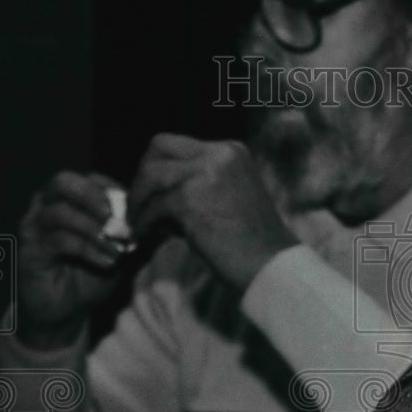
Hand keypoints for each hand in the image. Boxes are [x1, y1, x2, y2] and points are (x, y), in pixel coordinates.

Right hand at [16, 171, 126, 348]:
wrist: (68, 309)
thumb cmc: (94, 273)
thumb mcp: (121, 250)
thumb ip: (132, 230)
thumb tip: (155, 213)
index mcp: (70, 199)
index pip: (90, 178)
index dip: (113, 191)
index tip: (135, 213)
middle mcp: (47, 206)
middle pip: (63, 182)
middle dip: (94, 198)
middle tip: (117, 221)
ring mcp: (35, 227)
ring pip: (60, 212)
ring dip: (94, 230)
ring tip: (118, 249)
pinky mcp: (30, 251)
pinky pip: (58, 241)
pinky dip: (87, 250)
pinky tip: (107, 261)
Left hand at [129, 134, 297, 290]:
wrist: (272, 266)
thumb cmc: (253, 242)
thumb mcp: (231, 197)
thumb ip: (198, 184)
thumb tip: (155, 191)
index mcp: (231, 151)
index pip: (178, 144)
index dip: (158, 167)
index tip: (151, 193)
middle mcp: (219, 154)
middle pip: (159, 148)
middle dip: (142, 176)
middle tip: (138, 205)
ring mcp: (205, 174)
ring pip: (151, 175)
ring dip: (139, 200)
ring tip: (139, 224)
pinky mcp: (190, 199)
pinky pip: (153, 206)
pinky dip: (145, 223)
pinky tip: (146, 236)